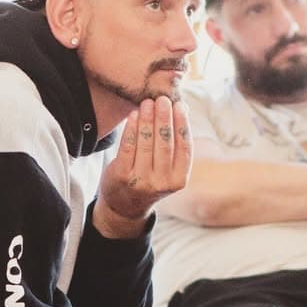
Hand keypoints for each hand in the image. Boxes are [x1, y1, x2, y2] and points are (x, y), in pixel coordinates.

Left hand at [94, 96, 192, 238]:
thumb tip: (182, 108)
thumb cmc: (150, 180)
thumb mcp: (168, 170)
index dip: (182, 124)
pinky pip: (128, 146)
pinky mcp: (122, 176)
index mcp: (178, 180)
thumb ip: (175, 144)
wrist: (125, 207)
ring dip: (147, 120)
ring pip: (146, 143)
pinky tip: (134, 116)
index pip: (184, 148)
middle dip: (164, 118)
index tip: (180, 105)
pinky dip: (131, 129)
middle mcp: (161, 182)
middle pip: (165, 143)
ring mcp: (141, 180)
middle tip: (162, 99)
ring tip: (147, 103)